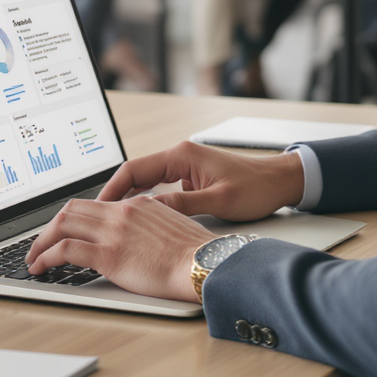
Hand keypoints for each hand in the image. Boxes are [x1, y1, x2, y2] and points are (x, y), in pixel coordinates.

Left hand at [26, 195, 212, 302]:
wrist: (204, 263)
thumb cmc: (195, 253)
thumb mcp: (173, 228)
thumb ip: (151, 226)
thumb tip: (140, 239)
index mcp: (137, 204)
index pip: (94, 203)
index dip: (72, 217)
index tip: (62, 230)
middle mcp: (122, 212)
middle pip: (72, 209)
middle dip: (50, 227)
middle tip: (40, 243)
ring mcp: (114, 231)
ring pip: (63, 225)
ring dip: (41, 242)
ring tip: (33, 258)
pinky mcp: (109, 255)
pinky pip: (66, 250)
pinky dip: (46, 257)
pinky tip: (40, 268)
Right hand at [99, 140, 304, 221]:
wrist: (279, 181)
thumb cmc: (255, 188)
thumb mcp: (218, 201)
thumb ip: (182, 205)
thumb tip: (148, 212)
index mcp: (182, 155)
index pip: (135, 169)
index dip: (113, 189)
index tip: (98, 208)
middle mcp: (179, 156)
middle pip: (135, 173)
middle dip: (114, 194)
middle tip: (97, 217)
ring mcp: (184, 166)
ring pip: (146, 180)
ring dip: (128, 198)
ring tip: (111, 221)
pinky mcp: (189, 177)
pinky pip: (158, 186)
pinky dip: (145, 200)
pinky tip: (138, 218)